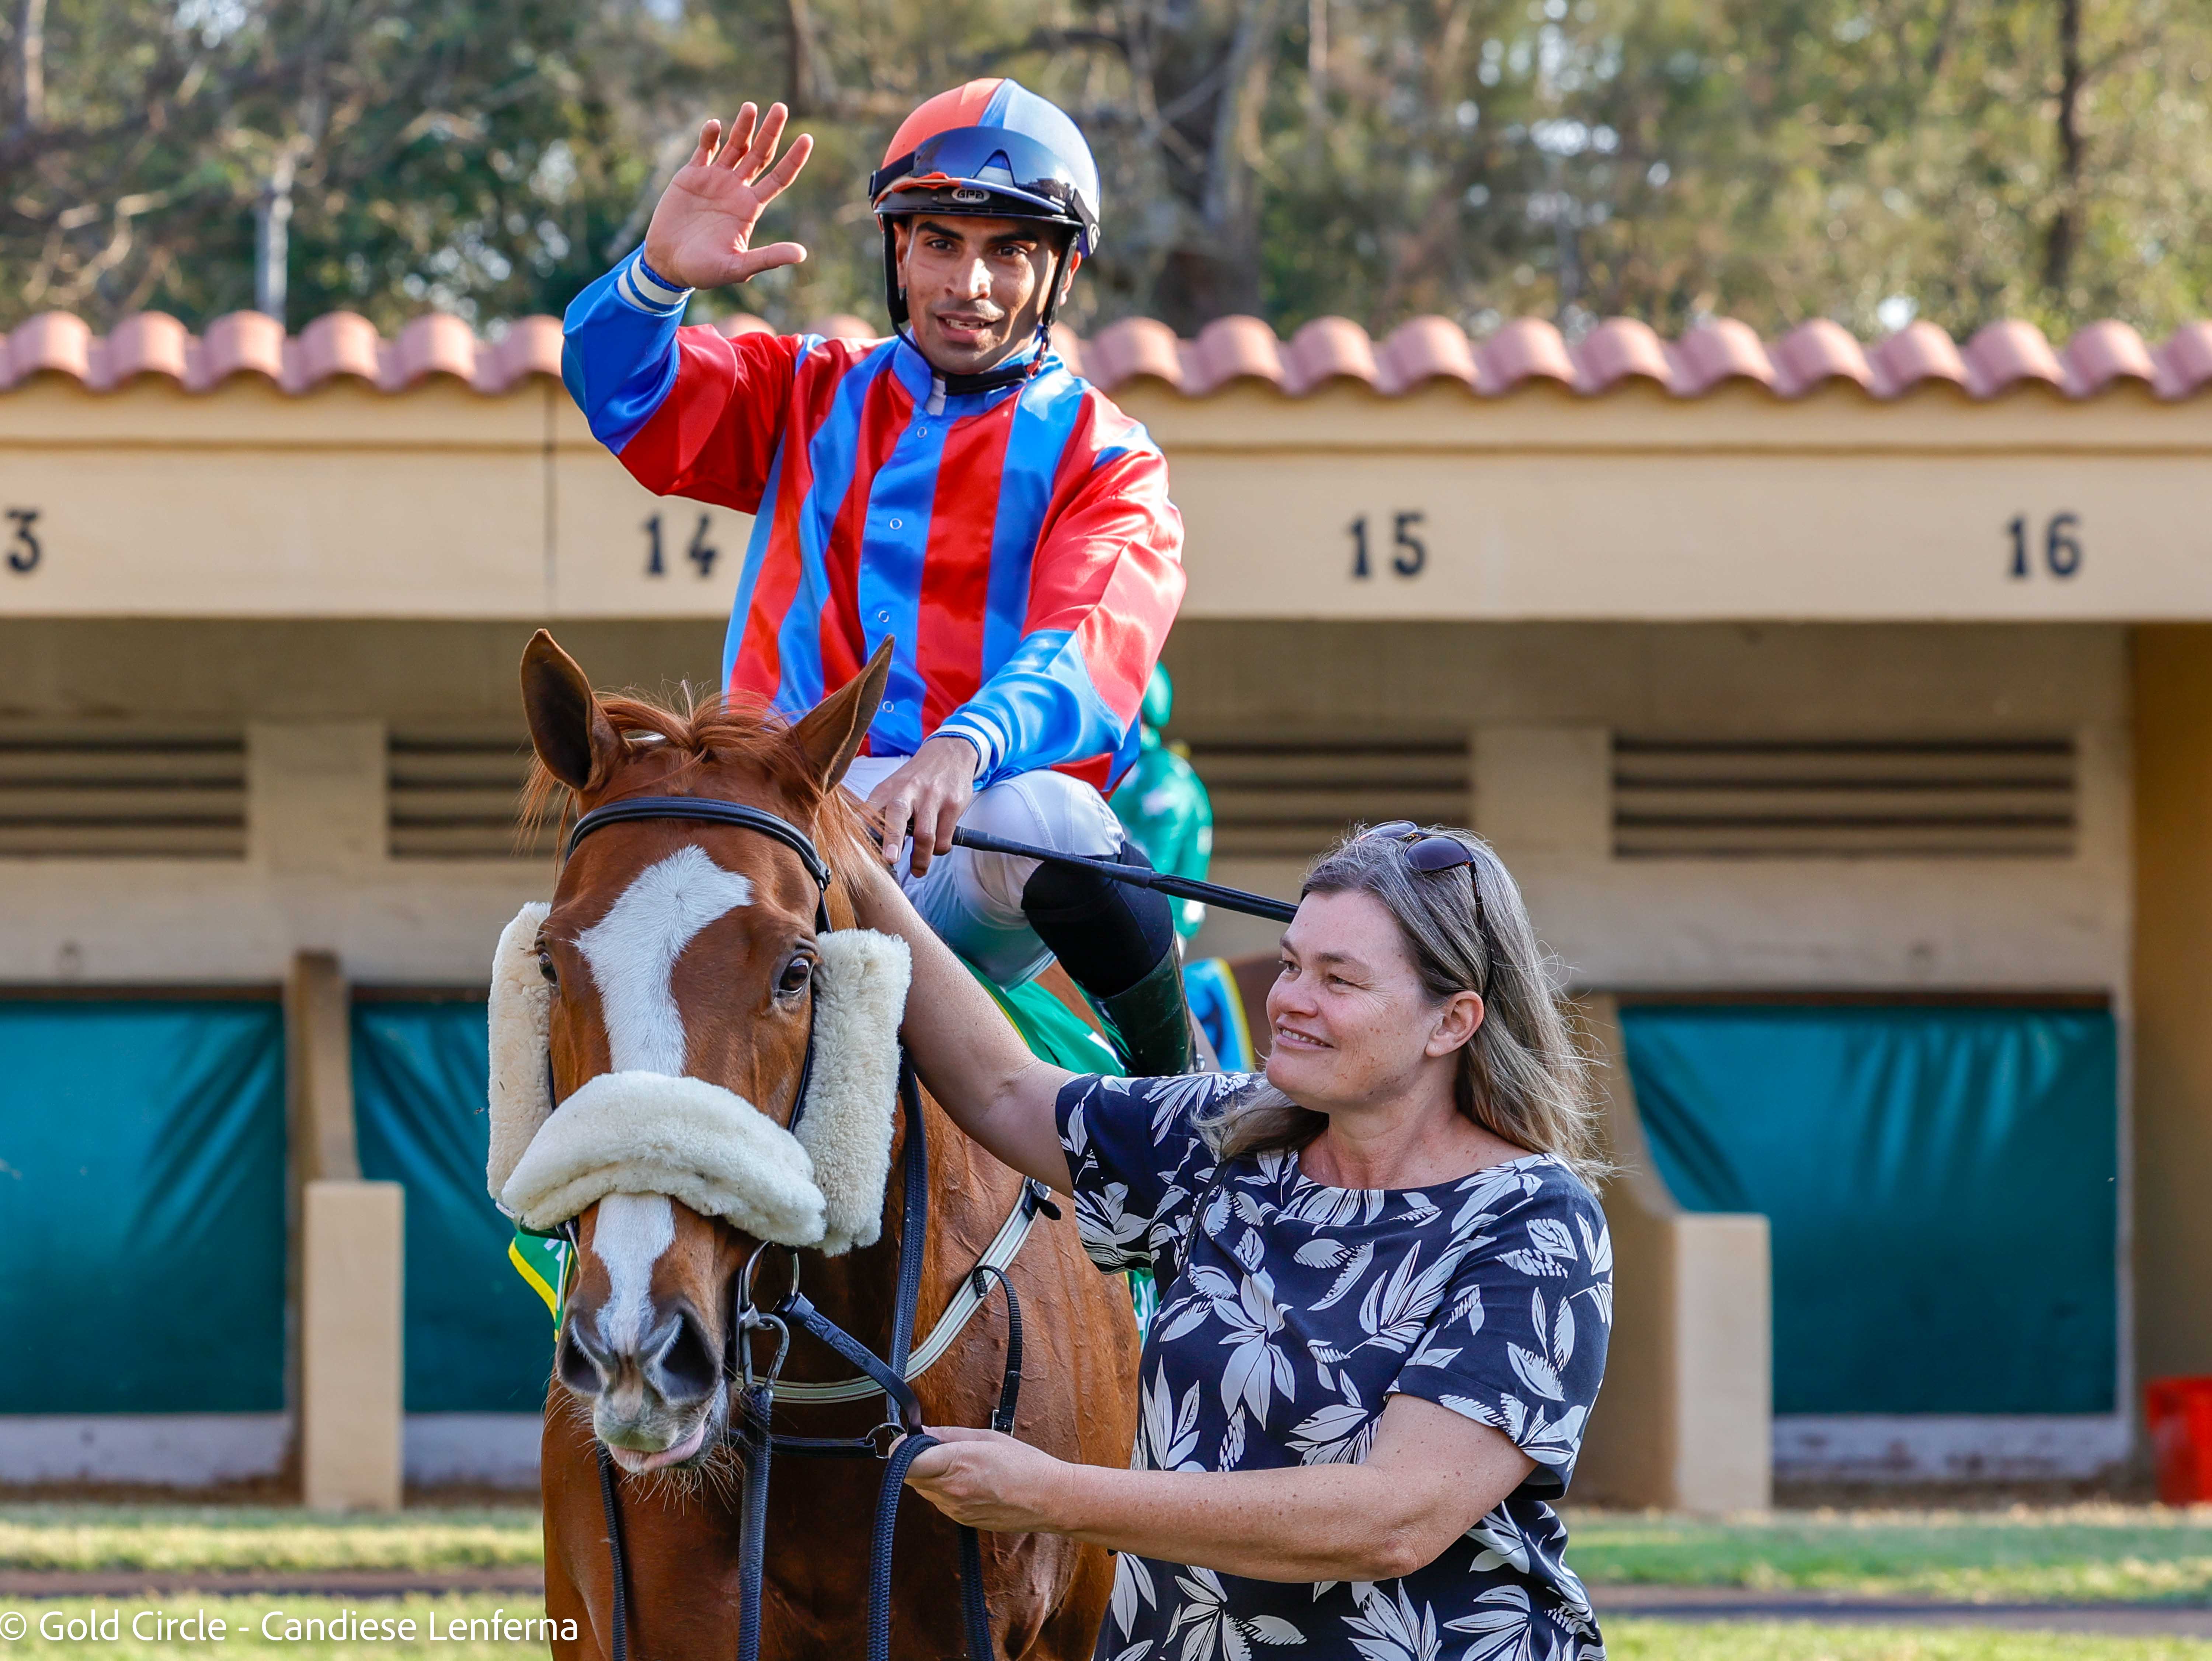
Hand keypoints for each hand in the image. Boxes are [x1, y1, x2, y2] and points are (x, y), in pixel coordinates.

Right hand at [641, 102, 813, 290]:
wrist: (668, 264)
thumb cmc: (703, 271)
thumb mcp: (737, 267)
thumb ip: (767, 258)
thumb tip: (801, 254)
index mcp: (750, 208)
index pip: (779, 178)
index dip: (794, 159)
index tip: (808, 138)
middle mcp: (736, 189)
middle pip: (760, 154)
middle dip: (771, 131)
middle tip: (781, 107)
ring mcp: (714, 179)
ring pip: (735, 146)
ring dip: (743, 126)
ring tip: (750, 107)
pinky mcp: (691, 175)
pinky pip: (705, 149)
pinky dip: (710, 136)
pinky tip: (715, 125)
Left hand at [866, 735, 978, 875]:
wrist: (949, 753)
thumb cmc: (916, 779)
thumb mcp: (893, 788)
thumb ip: (880, 813)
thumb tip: (866, 844)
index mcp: (887, 789)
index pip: (869, 811)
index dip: (862, 831)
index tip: (859, 852)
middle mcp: (908, 791)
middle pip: (897, 814)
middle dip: (892, 839)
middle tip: (890, 859)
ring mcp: (932, 797)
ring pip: (926, 834)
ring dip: (921, 858)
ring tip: (919, 870)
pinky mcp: (953, 804)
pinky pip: (945, 837)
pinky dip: (940, 849)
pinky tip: (937, 847)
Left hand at [903, 1426, 1071, 1531]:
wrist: (1047, 1499)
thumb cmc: (1023, 1464)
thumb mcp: (986, 1438)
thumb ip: (947, 1435)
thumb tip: (920, 1433)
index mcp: (957, 1464)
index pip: (907, 1463)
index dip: (901, 1450)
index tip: (908, 1441)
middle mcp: (951, 1491)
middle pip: (911, 1476)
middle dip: (916, 1460)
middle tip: (937, 1448)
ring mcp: (955, 1509)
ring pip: (924, 1489)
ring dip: (931, 1476)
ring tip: (960, 1465)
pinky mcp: (961, 1521)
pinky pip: (940, 1501)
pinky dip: (945, 1489)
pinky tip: (969, 1481)